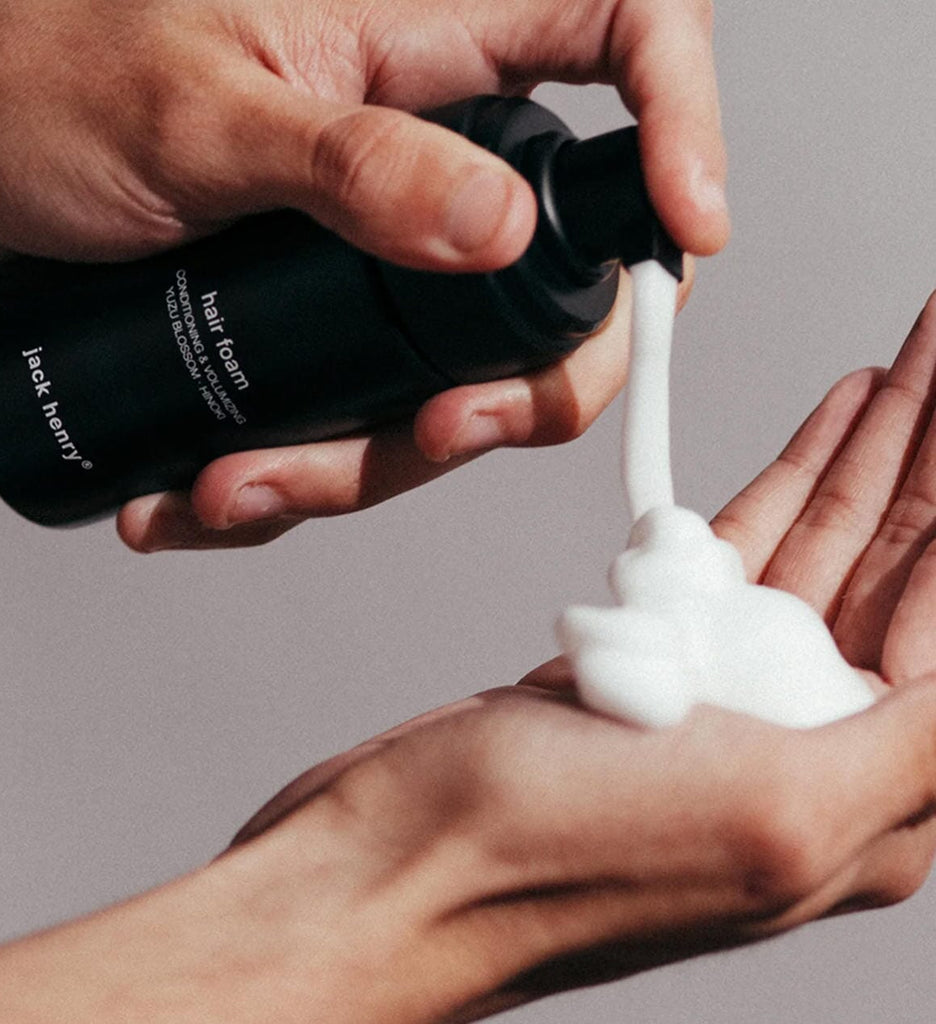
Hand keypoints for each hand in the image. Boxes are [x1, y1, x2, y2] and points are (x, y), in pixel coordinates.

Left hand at [0, 0, 716, 548]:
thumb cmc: (33, 89)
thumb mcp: (193, 121)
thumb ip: (355, 165)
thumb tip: (499, 233)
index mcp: (418, 39)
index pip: (620, 36)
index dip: (680, 129)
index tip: (686, 237)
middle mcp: (419, 151)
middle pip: (551, 279)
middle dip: (513, 388)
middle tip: (432, 443)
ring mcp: (372, 250)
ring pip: (445, 377)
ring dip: (359, 467)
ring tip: (236, 489)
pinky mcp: (322, 320)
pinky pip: (354, 415)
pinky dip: (293, 476)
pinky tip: (199, 494)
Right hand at [215, 295, 935, 1019]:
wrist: (397, 859)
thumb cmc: (547, 857)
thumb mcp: (769, 816)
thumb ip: (911, 748)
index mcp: (859, 790)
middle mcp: (803, 743)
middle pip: (895, 565)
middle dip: (928, 453)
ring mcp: (724, 695)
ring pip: (824, 547)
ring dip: (867, 452)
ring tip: (903, 372)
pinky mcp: (651, 662)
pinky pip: (740, 553)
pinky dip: (783, 484)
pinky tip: (823, 431)